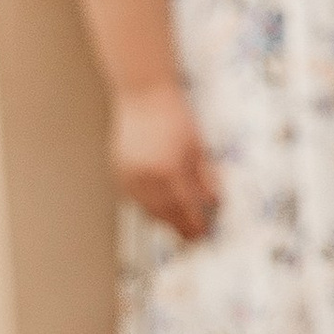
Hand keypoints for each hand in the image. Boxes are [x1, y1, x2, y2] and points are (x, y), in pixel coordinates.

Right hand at [112, 85, 218, 240]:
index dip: (195, 224)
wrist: (143, 95)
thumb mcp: (198, 146)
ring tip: (177, 225)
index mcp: (169, 170)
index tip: (204, 233)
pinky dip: (146, 206)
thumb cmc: (175, 116)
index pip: (185, 208)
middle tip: (192, 238)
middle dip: (179, 227)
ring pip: (146, 208)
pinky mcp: (118, 170)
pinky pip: (133, 197)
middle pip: (164, 213)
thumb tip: (216, 201)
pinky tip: (158, 208)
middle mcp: (146, 176)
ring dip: (162, 220)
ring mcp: (128, 174)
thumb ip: (205, 176)